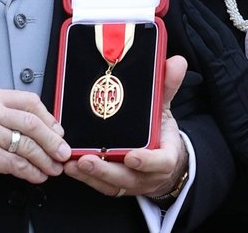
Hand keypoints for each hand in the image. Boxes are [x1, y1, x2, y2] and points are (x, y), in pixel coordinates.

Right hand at [0, 87, 70, 200]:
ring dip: (45, 159)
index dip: (49, 118)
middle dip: (53, 140)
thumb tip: (46, 127)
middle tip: (63, 151)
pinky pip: (19, 164)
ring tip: (53, 167)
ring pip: (28, 145)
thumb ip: (8, 117)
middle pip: (32, 122)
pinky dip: (32, 172)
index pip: (29, 101)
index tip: (58, 131)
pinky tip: (37, 175)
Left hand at [64, 55, 189, 198]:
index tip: (132, 157)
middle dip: (106, 170)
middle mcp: (148, 174)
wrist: (164, 161)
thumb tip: (175, 62)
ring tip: (73, 163)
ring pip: (111, 184)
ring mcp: (131, 182)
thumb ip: (167, 87)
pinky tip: (71, 167)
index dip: (147, 162)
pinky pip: (100, 186)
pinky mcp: (115, 185)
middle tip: (88, 159)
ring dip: (91, 175)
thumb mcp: (165, 109)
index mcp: (165, 156)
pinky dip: (84, 178)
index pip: (161, 163)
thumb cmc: (162, 135)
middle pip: (128, 178)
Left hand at [182, 0, 247, 169]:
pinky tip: (187, 27)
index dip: (205, 17)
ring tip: (182, 4)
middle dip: (199, 11)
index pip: (219, 33)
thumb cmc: (239, 113)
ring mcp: (230, 67)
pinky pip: (209, 52)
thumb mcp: (230, 86)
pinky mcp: (223, 77)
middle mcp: (234, 60)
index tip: (192, 3)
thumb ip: (219, 71)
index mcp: (236, 61)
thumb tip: (204, 60)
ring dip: (197, 19)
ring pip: (212, 36)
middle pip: (214, 29)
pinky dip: (198, 38)